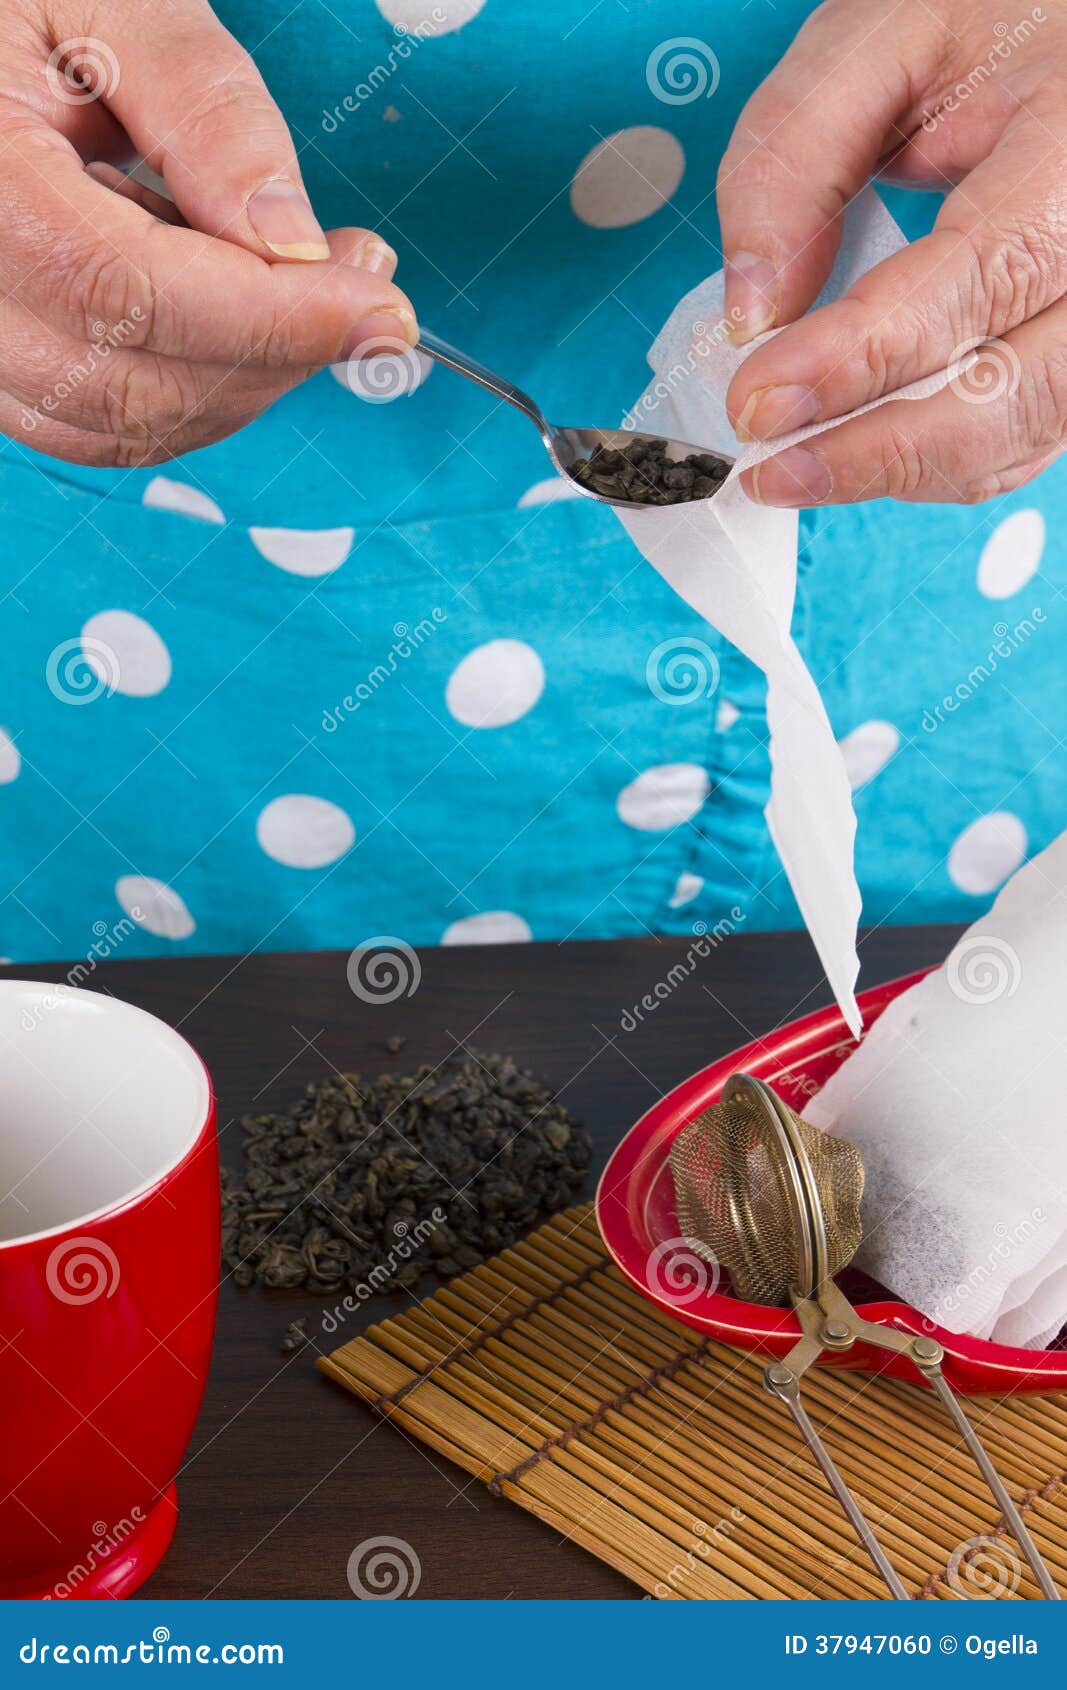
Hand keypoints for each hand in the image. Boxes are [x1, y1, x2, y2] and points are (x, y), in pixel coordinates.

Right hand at [0, 0, 416, 466]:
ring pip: (125, 422)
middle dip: (276, 353)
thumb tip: (292, 242)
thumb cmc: (21, 1)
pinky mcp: (4, 366)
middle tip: (364, 284)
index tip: (379, 310)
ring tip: (306, 285)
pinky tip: (230, 306)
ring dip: (245, 376)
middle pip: (134, 383)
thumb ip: (205, 110)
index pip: (128, 294)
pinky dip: (195, 387)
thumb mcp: (112, 2)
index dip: (270, 320)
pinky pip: (103, 422)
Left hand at [717, 0, 1065, 506]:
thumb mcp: (881, 34)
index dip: (863, 354)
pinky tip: (853, 445)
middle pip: (1021, 391)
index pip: (983, 273)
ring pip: (1023, 433)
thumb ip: (796, 153)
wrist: (1062, 33)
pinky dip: (928, 458)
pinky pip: (1019, 436)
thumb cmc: (991, 19)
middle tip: (766, 467)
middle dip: (880, 449)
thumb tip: (753, 312)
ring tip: (791, 468)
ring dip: (898, 468)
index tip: (759, 399)